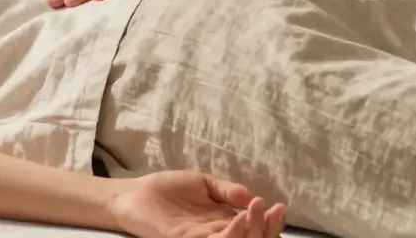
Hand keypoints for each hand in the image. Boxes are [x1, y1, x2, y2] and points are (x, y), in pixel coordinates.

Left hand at [108, 171, 286, 237]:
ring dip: (252, 230)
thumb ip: (227, 190)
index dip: (270, 223)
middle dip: (267, 229)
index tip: (280, 207)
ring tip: (256, 208)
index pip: (254, 230)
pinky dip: (231, 233)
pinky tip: (238, 217)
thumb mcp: (203, 183)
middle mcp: (217, 235)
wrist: (134, 194)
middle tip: (272, 208)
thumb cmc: (167, 189)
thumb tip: (250, 196)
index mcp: (223, 223)